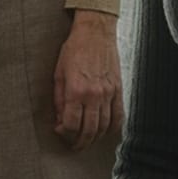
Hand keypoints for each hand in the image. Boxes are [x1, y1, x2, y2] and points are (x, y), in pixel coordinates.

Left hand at [51, 9, 121, 150]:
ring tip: (86, 141)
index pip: (71, 124)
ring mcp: (109, 93)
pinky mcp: (119, 90)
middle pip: (88, 130)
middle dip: (79, 142)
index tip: (59, 132)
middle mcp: (94, 95)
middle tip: (73, 146)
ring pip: (104, 127)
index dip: (64, 133)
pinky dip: (112, 129)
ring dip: (94, 139)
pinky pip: (119, 116)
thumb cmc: (74, 50)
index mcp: (76, 90)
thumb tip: (60, 120)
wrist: (96, 33)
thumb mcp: (58, 73)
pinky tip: (105, 132)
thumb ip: (59, 99)